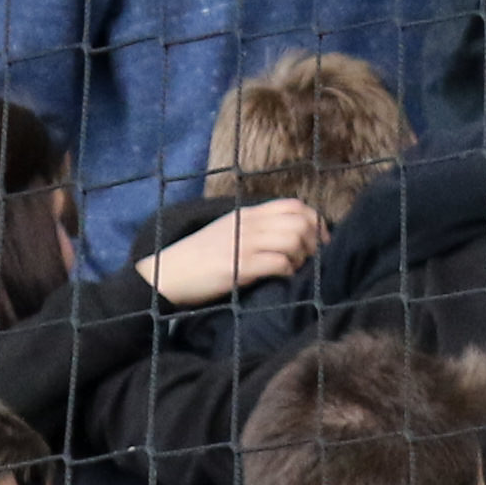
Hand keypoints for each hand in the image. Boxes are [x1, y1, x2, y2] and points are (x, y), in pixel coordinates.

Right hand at [136, 196, 324, 307]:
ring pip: (293, 239)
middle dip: (313, 242)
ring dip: (302, 258)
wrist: (167, 273)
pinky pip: (279, 263)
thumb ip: (254, 231)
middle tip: (309, 260)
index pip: (294, 205)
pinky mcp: (240, 267)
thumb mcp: (227, 234)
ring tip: (294, 270)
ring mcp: (244, 244)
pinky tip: (282, 279)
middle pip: (300, 221)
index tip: (318, 243)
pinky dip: (289, 272)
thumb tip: (286, 239)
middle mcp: (249, 224)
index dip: (314, 222)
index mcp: (247, 214)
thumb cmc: (198, 259)